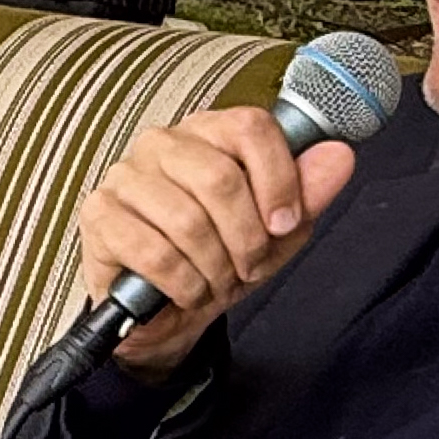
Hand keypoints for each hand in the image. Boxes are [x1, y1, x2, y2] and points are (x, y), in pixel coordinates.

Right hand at [71, 108, 359, 380]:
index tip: (285, 223)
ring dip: (213, 268)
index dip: (278, 180)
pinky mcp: (99, 216)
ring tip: (215, 281)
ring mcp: (125, 176)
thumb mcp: (276, 231)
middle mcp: (162, 143)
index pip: (250, 127)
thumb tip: (339, 154)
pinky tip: (185, 290)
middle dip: (245, 238)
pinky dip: (182, 284)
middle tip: (248, 265)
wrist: (167, 311)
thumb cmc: (221, 258)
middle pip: (220, 178)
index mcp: (208, 132)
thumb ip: (308, 193)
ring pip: (188, 221)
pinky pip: (154, 252)